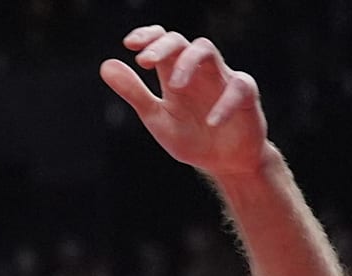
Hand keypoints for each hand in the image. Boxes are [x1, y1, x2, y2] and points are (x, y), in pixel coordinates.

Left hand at [100, 25, 270, 177]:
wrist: (224, 163)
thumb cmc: (191, 137)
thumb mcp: (156, 117)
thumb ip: (134, 92)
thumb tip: (106, 65)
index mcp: (174, 74)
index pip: (163, 41)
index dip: (148, 36)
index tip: (129, 44)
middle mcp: (198, 71)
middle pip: (182, 42)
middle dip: (163, 46)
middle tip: (145, 61)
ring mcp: (222, 80)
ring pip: (208, 52)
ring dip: (189, 63)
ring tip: (175, 86)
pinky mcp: (246, 96)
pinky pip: (238, 88)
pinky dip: (225, 104)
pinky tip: (211, 122)